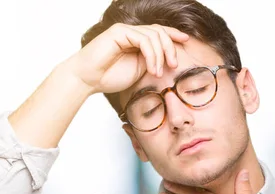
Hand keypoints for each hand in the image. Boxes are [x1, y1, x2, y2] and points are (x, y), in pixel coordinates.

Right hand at [62, 23, 188, 94]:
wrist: (88, 79)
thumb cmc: (109, 77)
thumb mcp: (139, 71)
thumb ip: (152, 62)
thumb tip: (169, 61)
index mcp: (137, 41)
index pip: (159, 32)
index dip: (174, 34)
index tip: (186, 41)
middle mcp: (132, 33)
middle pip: (160, 32)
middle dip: (171, 48)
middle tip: (174, 66)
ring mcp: (126, 31)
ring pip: (154, 35)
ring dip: (161, 55)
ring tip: (158, 73)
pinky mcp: (120, 33)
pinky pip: (144, 40)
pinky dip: (152, 55)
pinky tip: (152, 68)